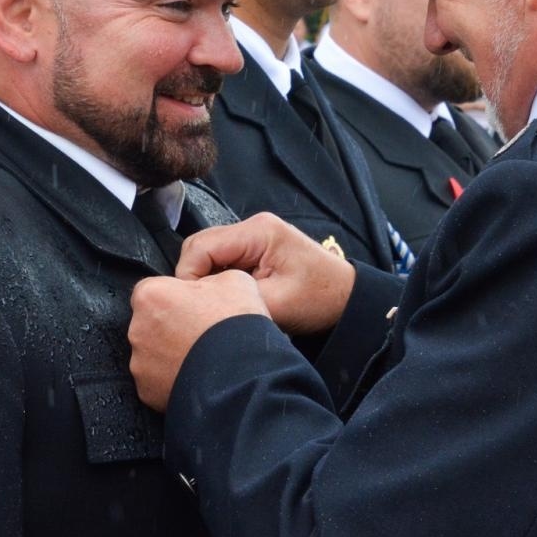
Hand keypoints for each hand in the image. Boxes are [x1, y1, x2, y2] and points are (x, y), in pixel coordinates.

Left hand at [129, 271, 268, 410]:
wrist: (242, 376)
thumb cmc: (235, 326)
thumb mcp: (234, 280)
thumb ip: (208, 278)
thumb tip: (207, 287)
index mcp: (152, 295)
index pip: (157, 289)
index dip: (179, 296)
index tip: (197, 306)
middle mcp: (137, 328)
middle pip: (152, 322)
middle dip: (172, 325)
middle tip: (202, 332)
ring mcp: (140, 363)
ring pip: (154, 352)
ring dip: (171, 353)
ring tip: (202, 356)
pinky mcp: (147, 391)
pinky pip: (158, 379)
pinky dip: (172, 377)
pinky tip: (196, 375)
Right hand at [176, 212, 355, 334]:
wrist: (348, 299)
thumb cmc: (319, 299)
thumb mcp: (276, 305)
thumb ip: (233, 300)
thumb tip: (198, 305)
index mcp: (258, 232)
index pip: (201, 246)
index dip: (189, 276)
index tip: (193, 307)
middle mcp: (252, 227)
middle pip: (199, 247)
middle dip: (194, 278)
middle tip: (202, 309)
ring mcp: (252, 237)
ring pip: (207, 254)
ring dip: (206, 280)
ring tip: (216, 306)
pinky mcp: (253, 250)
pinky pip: (221, 261)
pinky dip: (218, 281)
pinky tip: (227, 299)